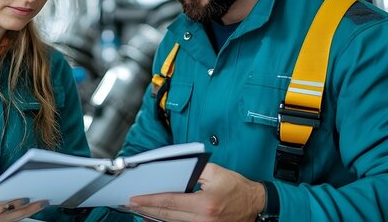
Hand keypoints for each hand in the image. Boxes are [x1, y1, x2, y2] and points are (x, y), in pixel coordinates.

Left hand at [128, 163, 264, 221]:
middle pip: (168, 215)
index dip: (150, 200)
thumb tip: (172, 170)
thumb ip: (193, 170)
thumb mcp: (215, 172)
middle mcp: (203, 219)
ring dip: (154, 217)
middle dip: (147, 209)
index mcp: (205, 203)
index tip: (135, 198)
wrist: (256, 205)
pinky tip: (156, 217)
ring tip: (139, 210)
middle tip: (131, 204)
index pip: (170, 201)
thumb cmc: (237, 187)